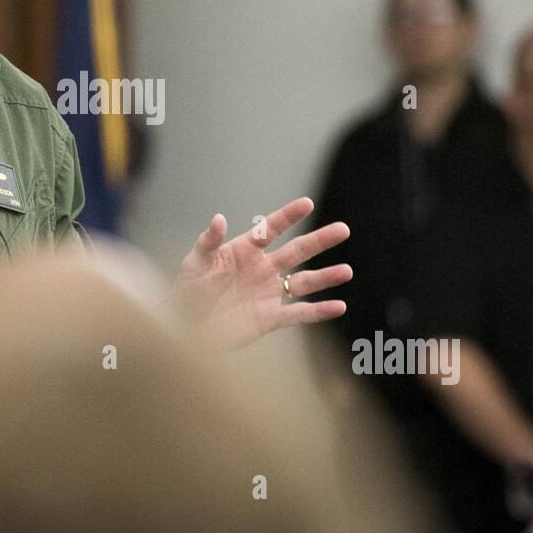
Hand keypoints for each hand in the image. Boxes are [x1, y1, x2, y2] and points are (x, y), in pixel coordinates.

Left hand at [172, 196, 351, 350]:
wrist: (185, 327)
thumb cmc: (187, 292)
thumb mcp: (194, 263)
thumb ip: (208, 241)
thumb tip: (219, 218)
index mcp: (245, 250)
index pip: (271, 228)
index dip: (288, 216)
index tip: (307, 204)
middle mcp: (262, 269)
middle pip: (297, 251)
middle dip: (320, 240)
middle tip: (343, 229)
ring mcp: (268, 293)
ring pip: (303, 282)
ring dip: (325, 277)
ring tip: (347, 271)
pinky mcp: (270, 318)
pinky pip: (299, 313)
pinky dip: (319, 311)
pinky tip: (339, 306)